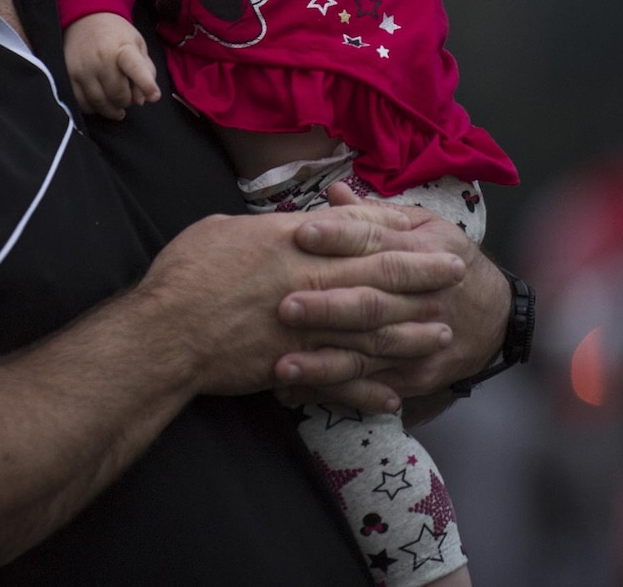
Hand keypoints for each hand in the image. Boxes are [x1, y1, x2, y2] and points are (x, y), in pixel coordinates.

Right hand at [63, 12, 160, 118]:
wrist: (86, 19)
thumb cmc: (117, 34)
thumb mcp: (138, 45)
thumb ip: (146, 72)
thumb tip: (141, 100)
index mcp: (123, 48)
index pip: (135, 68)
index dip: (146, 84)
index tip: (154, 96)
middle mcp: (102, 58)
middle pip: (117, 93)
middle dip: (126, 102)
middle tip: (127, 99)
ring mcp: (83, 68)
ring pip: (98, 102)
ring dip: (110, 110)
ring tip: (116, 108)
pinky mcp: (69, 75)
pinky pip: (81, 102)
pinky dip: (93, 108)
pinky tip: (99, 104)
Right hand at [133, 203, 466, 403]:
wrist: (165, 331)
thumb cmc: (186, 273)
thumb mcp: (226, 229)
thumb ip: (267, 230)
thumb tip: (291, 225)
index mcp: (294, 242)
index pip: (358, 230)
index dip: (395, 229)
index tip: (422, 226)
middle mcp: (311, 282)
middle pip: (381, 275)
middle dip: (423, 273)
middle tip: (457, 271)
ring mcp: (308, 328)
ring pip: (374, 330)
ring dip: (412, 333)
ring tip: (441, 334)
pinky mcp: (296, 366)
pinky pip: (344, 380)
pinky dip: (371, 390)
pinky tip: (395, 396)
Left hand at [272, 185, 508, 413]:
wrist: (495, 318)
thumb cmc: (450, 262)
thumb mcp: (426, 226)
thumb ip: (377, 214)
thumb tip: (334, 192)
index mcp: (423, 254)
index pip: (377, 243)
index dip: (340, 238)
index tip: (302, 234)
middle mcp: (422, 300)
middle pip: (371, 304)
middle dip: (327, 307)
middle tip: (284, 306)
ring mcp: (419, 343)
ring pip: (368, 353)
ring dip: (323, 363)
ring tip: (282, 365)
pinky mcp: (415, 376)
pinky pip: (371, 387)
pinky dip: (334, 393)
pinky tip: (298, 395)